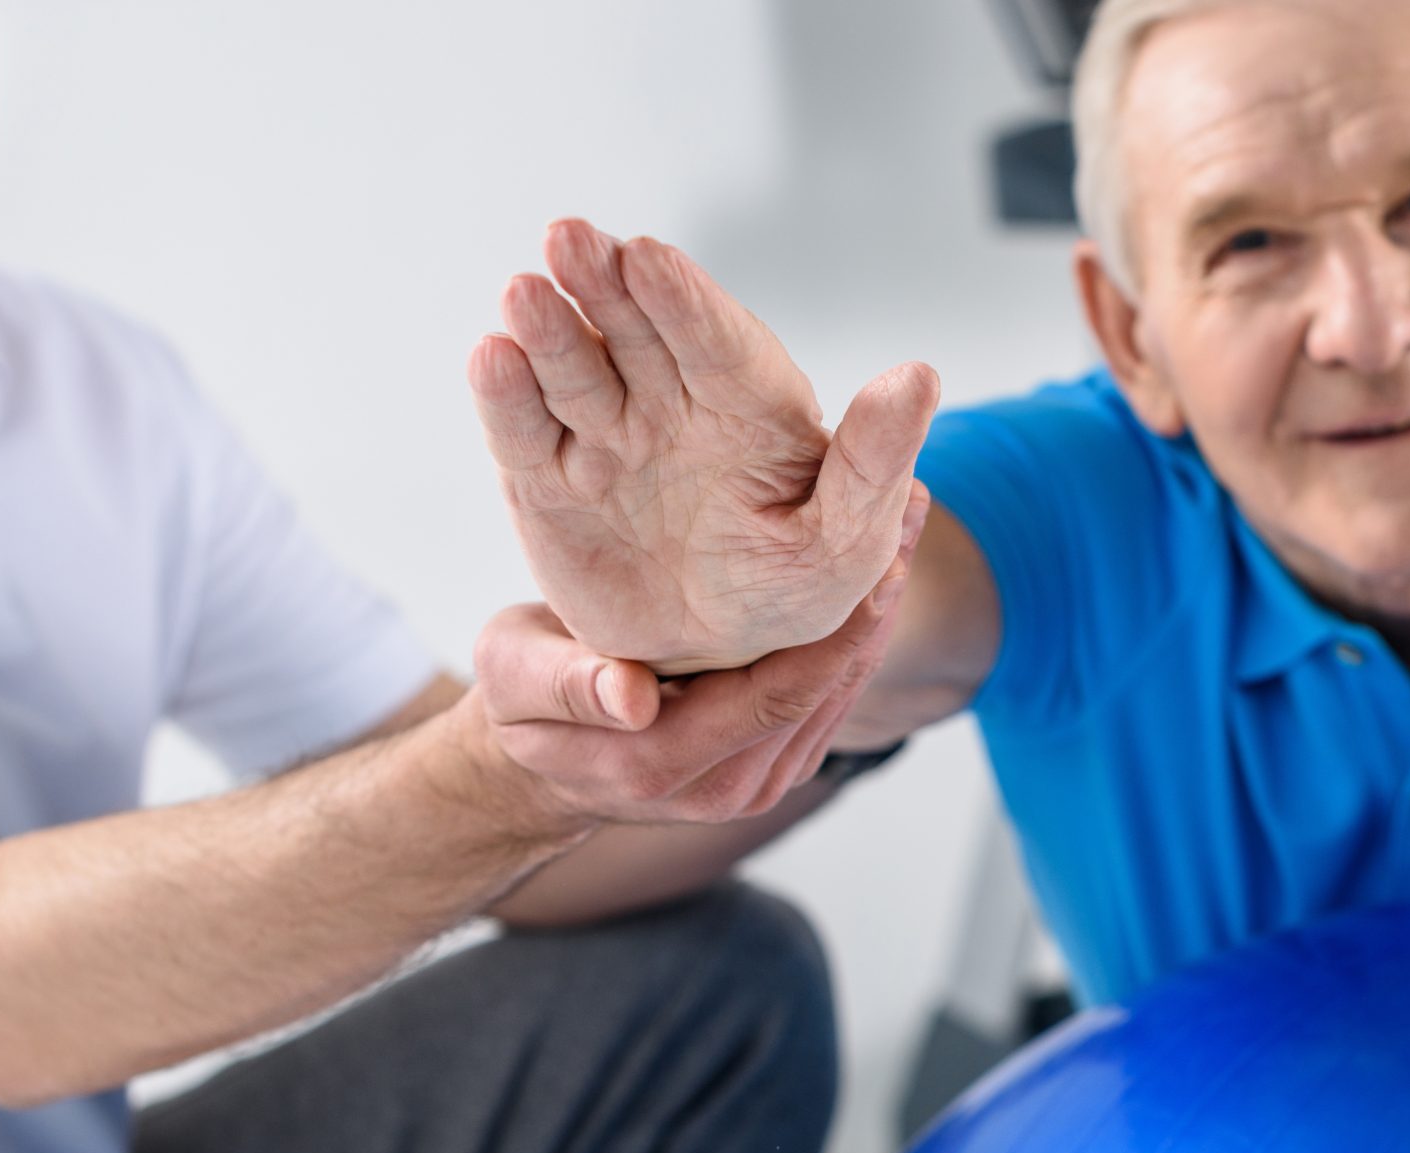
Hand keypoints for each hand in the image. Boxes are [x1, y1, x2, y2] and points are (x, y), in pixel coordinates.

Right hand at [469, 496, 921, 826]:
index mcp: (665, 765)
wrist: (538, 757)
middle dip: (876, 597)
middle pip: (827, 686)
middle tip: (908, 502)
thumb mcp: (514, 680)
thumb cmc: (520, 702)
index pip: (778, 693)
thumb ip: (564, 685)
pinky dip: (858, 625)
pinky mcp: (777, 758)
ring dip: (879, 604)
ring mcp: (761, 777)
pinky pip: (830, 690)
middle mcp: (728, 785)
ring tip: (905, 512)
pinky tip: (876, 556)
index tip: (876, 550)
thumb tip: (628, 699)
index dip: (837, 625)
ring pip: (840, 687)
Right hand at [470, 217, 940, 674]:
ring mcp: (605, 434)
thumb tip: (918, 376)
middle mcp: (671, 401)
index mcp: (749, 404)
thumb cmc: (792, 589)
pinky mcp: (549, 478)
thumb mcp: (849, 540)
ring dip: (546, 328)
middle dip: (602, 282)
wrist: (713, 658)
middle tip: (570, 237)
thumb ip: (875, 462)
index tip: (650, 259)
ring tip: (524, 293)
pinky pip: (524, 432)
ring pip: (573, 369)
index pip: (717, 342)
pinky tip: (490, 357)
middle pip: (634, 329)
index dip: (684, 301)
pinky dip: (504, 396)